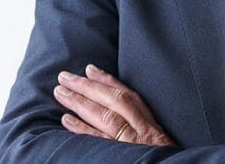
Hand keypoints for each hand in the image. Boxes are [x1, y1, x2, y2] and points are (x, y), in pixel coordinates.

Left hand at [53, 64, 175, 145]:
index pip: (128, 96)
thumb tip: (121, 116)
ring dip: (80, 102)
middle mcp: (142, 130)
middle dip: (88, 86)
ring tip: (60, 93)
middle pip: (114, 100)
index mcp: (150, 125)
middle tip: (64, 76)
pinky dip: (82, 129)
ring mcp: (131, 143)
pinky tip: (66, 120)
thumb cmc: (164, 160)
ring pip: (105, 116)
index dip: (108, 80)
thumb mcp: (158, 143)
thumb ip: (142, 128)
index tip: (90, 69)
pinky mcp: (122, 155)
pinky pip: (99, 141)